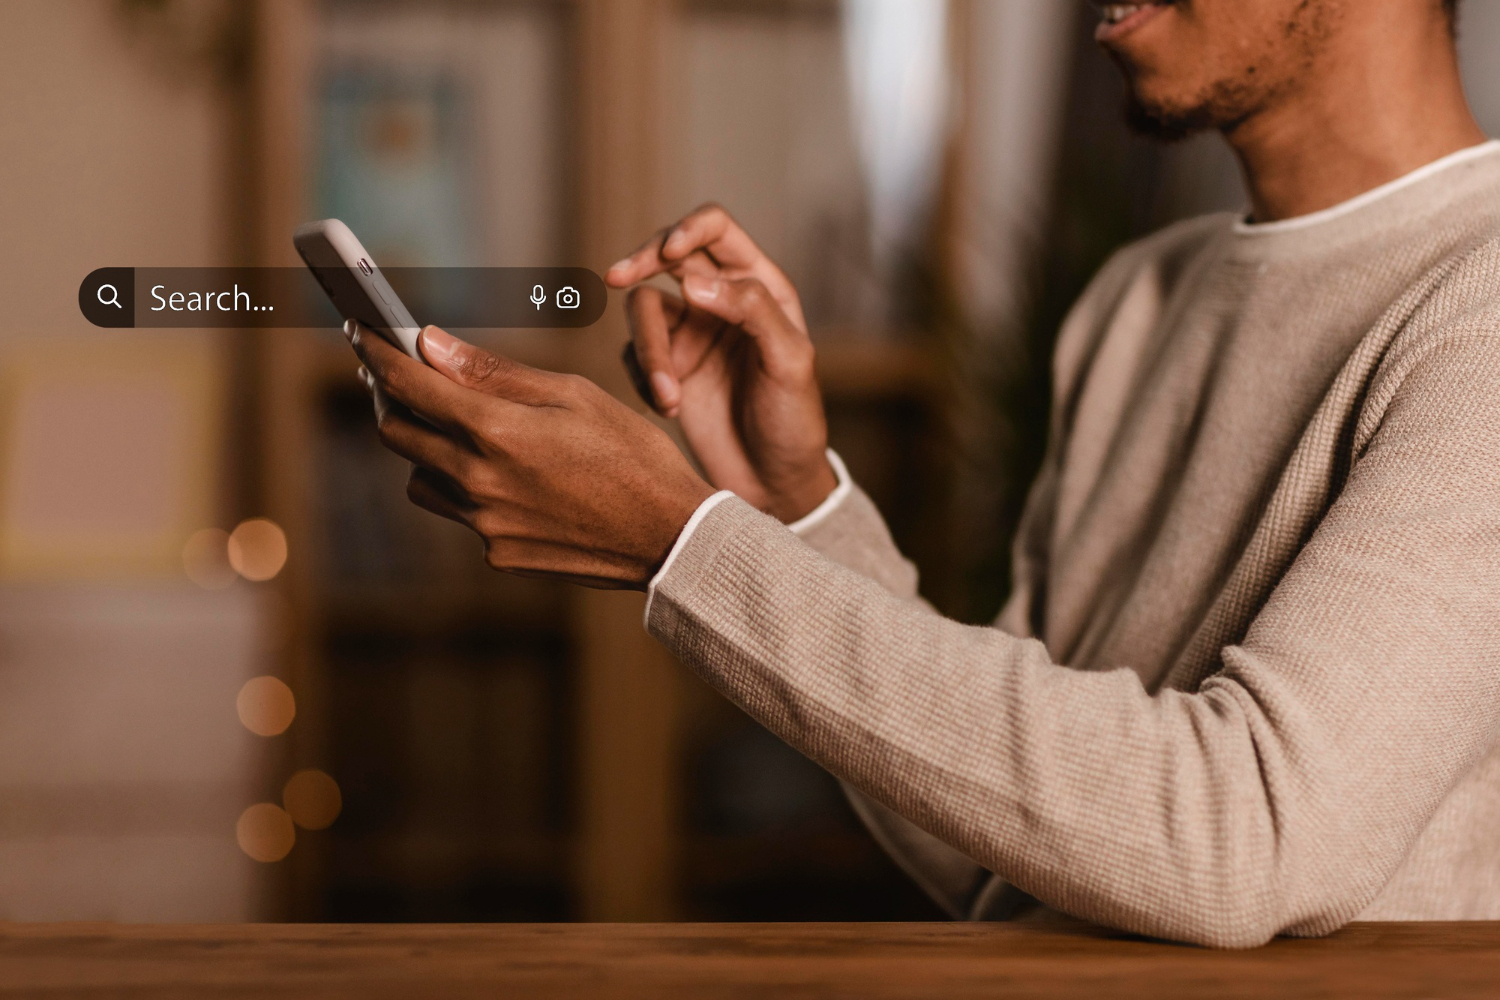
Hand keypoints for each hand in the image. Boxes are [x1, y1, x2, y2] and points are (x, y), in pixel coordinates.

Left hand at [348, 320, 715, 589]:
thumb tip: (431, 346)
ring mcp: (484, 524)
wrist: (670, 538)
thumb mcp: (573, 395)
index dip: (377, 353)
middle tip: (400, 375)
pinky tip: (509, 478)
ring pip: (421, 479)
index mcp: (496, 431)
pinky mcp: (497, 554)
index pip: (409, 385)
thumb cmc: (632, 455)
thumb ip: (496, 373)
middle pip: (397, 433)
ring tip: (461, 431)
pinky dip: (468, 489)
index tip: (360, 331)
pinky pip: (461, 513)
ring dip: (427, 450)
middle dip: (391, 398)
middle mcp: (478, 481)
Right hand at [606, 204, 837, 523]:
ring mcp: (689, 334)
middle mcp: (719, 301)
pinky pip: (633, 354)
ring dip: (648, 350)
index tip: (668, 254)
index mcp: (759, 286)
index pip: (716, 230)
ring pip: (644, 310)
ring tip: (668, 397)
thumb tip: (693, 282)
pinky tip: (668, 410)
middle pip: (667, 256)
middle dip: (641, 262)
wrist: (772, 483)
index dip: (688, 230)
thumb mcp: (790, 361)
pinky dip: (642, 378)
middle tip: (617, 278)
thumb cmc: (793, 420)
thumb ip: (751, 310)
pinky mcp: (666, 369)